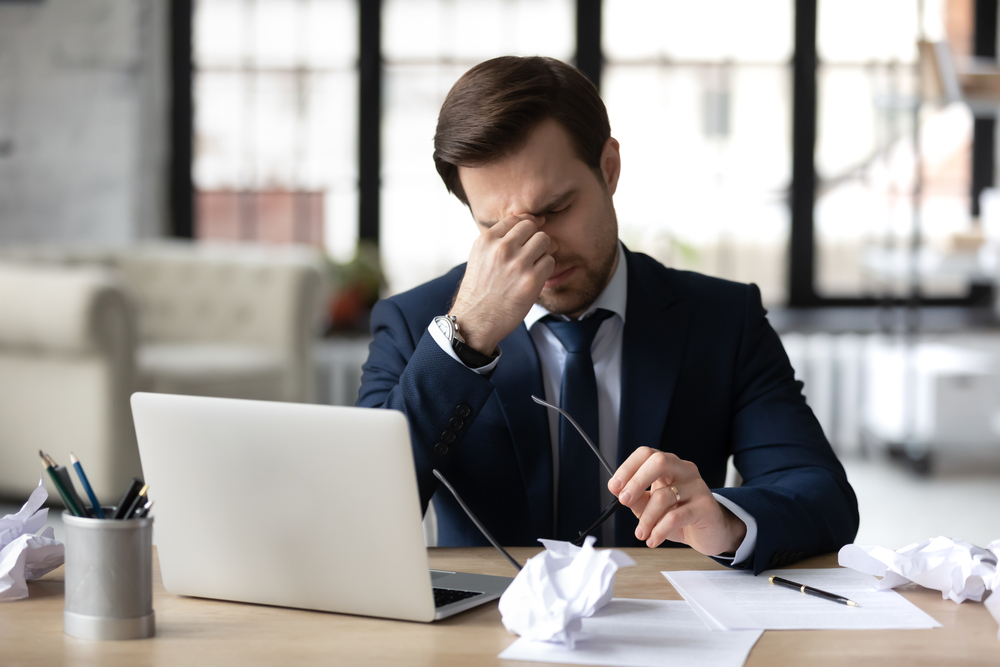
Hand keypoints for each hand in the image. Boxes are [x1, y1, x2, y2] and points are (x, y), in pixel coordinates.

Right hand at [449, 215, 555, 354]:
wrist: (476, 321)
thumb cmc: (478, 291)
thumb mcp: (478, 258)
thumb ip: (497, 241)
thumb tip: (525, 225)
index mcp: (486, 240)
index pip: (515, 219)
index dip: (527, 224)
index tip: (531, 231)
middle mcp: (502, 248)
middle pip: (532, 227)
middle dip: (535, 237)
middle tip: (534, 250)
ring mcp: (518, 263)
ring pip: (544, 241)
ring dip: (543, 252)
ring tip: (534, 265)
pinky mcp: (531, 279)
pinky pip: (549, 262)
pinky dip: (546, 268)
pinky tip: (536, 277)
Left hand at [609, 447, 746, 555]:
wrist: (711, 532)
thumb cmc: (680, 515)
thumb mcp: (653, 506)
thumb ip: (637, 498)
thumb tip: (617, 490)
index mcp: (669, 465)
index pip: (646, 454)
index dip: (627, 467)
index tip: (614, 486)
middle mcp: (684, 470)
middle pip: (659, 461)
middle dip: (636, 481)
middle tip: (624, 501)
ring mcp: (697, 487)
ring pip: (663, 496)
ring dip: (646, 518)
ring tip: (641, 533)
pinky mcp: (705, 507)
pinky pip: (675, 517)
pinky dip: (659, 531)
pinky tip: (653, 539)